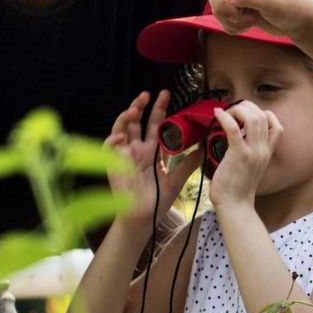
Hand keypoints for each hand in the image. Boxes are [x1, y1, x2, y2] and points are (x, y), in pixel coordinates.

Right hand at [106, 91, 201, 230]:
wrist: (145, 219)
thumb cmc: (157, 200)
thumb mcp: (177, 178)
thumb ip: (188, 163)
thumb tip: (203, 148)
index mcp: (151, 150)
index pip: (154, 124)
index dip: (159, 109)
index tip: (167, 95)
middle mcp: (137, 150)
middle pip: (137, 122)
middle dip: (141, 106)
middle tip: (149, 93)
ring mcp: (124, 156)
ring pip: (121, 129)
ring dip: (125, 118)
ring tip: (134, 108)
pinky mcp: (114, 166)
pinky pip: (108, 148)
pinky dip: (113, 140)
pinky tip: (122, 136)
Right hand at [196, 0, 312, 40]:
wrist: (297, 21)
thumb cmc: (292, 4)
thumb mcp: (273, 0)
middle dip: (222, 5)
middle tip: (239, 17)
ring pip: (215, 3)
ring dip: (229, 18)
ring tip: (251, 21)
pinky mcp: (234, 6)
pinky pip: (220, 16)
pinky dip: (231, 26)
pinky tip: (247, 26)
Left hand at [209, 103, 281, 211]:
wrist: (235, 206)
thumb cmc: (237, 187)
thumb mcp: (250, 165)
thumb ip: (248, 149)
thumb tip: (236, 134)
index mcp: (267, 152)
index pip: (276, 124)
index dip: (261, 113)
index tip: (245, 116)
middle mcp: (264, 150)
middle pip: (263, 116)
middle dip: (246, 107)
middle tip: (231, 111)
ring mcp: (253, 152)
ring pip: (253, 118)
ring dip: (237, 110)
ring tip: (225, 113)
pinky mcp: (239, 155)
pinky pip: (234, 129)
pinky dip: (225, 117)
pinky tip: (217, 114)